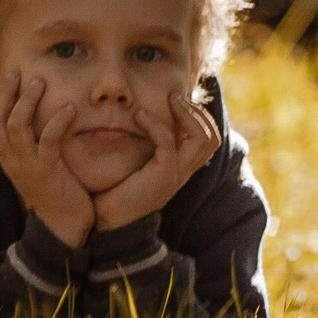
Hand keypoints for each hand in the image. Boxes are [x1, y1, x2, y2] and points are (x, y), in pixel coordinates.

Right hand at [0, 70, 94, 248]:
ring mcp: (28, 168)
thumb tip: (32, 116)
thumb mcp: (35, 165)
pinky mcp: (48, 173)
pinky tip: (70, 109)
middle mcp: (12, 162)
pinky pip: (48, 143)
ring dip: (27, 102)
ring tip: (40, 82)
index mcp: (7, 159)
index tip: (7, 77)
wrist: (64, 227)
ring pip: (16, 128)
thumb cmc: (53, 190)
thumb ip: (30, 144)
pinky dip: (57, 122)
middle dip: (6, 94)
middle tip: (19, 73)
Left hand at [87, 90, 221, 232]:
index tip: (178, 101)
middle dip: (197, 111)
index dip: (200, 117)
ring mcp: (176, 176)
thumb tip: (143, 114)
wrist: (105, 221)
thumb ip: (148, 145)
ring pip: (201, 139)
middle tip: (175, 97)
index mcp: (181, 169)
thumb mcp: (138, 162)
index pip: (210, 140)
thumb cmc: (115, 189)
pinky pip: (168, 143)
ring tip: (168, 100)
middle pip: (212, 138)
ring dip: (185, 113)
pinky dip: (156, 124)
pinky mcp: (162, 177)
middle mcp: (184, 173)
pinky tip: (139, 116)